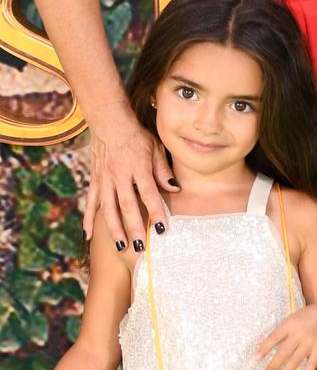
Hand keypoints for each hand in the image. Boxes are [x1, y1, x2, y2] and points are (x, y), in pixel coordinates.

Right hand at [84, 106, 176, 248]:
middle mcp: (119, 174)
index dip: (156, 211)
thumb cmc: (136, 135)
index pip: (149, 193)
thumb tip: (175, 189)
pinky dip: (88, 219)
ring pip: (108, 208)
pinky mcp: (94, 180)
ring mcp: (104, 178)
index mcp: (137, 166)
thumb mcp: (155, 147)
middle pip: (127, 205)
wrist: (109, 122)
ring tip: (121, 246)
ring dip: (114, 228)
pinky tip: (88, 235)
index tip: (162, 228)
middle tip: (140, 247)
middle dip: (134, 227)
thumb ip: (163, 169)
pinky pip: (90, 202)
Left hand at [257, 303, 316, 369]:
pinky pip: (313, 363)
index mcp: (290, 323)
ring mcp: (310, 341)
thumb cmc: (307, 316)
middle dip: (274, 364)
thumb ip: (283, 330)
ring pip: (296, 360)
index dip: (264, 348)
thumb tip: (267, 344)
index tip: (255, 358)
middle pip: (284, 352)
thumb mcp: (293, 317)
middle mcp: (299, 333)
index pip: (274, 337)